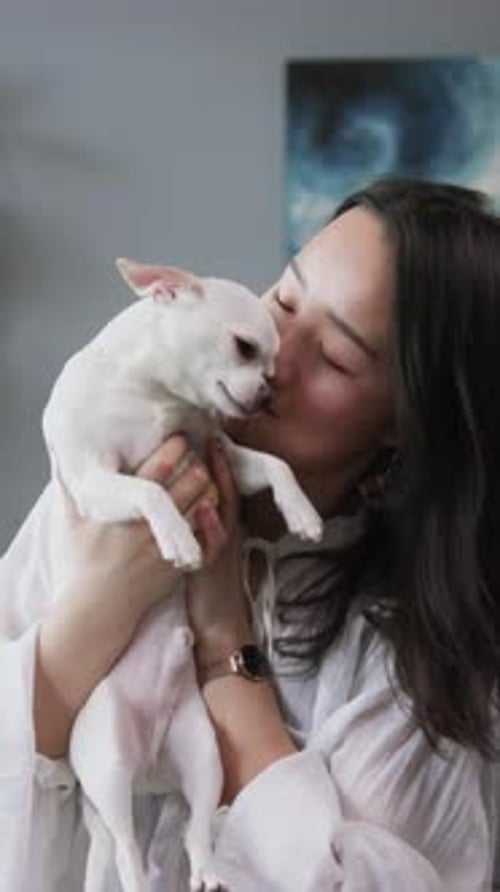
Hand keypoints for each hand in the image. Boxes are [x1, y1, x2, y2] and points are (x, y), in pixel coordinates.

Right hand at [54, 432, 219, 619]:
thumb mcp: (70, 524)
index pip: (156, 471)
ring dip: (208, 489)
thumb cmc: (80, 567)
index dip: (172, 449)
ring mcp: (166, 546)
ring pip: (203, 508)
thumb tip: (64, 461)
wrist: (96, 613)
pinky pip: (205, 535)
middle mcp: (149, 526)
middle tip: (199, 455)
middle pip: (189, 485)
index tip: (179, 436)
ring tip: (206, 478)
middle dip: (197, 466)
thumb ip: (69, 489)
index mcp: (123, 511)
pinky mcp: (178, 565)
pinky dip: (210, 518)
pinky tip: (209, 507)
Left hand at [186, 439, 253, 665]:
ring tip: (211, 456)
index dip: (219, 463)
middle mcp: (223, 533)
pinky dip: (211, 524)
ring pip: (224, 511)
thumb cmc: (208, 590)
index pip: (223, 487)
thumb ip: (201, 528)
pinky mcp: (213, 567)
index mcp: (220, 526)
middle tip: (213, 433)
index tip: (212, 437)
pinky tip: (204, 507)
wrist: (219, 628)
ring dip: (218, 485)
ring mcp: (220, 549)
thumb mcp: (206, 551)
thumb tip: (191, 504)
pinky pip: (215, 543)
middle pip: (226, 491)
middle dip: (220, 465)